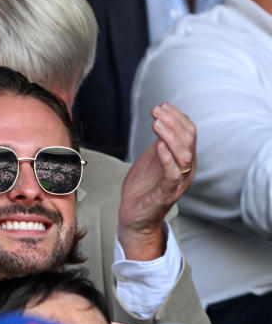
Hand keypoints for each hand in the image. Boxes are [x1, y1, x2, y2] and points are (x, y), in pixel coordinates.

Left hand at [118, 102, 195, 260]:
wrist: (134, 217)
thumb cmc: (143, 188)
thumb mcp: (152, 158)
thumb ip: (159, 141)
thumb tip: (161, 118)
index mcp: (183, 159)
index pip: (189, 132)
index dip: (177, 117)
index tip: (162, 106)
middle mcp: (186, 169)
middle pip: (188, 140)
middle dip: (173, 122)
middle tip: (156, 111)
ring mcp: (178, 182)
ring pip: (184, 155)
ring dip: (170, 136)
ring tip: (156, 123)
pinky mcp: (167, 194)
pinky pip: (173, 174)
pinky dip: (166, 158)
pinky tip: (157, 145)